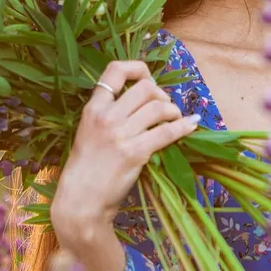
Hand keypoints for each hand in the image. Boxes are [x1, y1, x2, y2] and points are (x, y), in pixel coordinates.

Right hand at [50, 60, 200, 270]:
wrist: (80, 201)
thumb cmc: (85, 169)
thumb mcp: (88, 132)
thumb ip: (108, 114)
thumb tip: (140, 103)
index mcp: (93, 108)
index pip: (115, 70)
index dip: (137, 69)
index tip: (148, 79)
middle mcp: (107, 116)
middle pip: (145, 88)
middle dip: (161, 94)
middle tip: (165, 107)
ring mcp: (121, 134)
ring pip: (159, 107)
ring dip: (173, 111)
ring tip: (175, 119)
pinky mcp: (135, 153)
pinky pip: (167, 132)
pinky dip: (183, 127)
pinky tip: (190, 126)